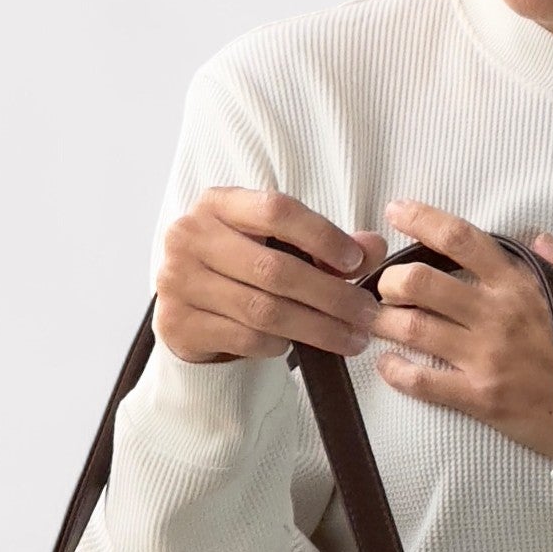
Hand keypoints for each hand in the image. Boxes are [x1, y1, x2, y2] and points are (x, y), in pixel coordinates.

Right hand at [155, 186, 390, 362]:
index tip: (356, 262)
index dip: (321, 236)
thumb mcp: (275, 247)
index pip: (276, 210)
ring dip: (317, 328)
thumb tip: (373, 247)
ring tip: (351, 339)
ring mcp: (179, 281)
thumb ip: (323, 246)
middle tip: (366, 314)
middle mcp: (191, 236)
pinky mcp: (178, 324)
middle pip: (275, 269)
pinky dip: (280, 345)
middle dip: (331, 295)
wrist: (187, 313)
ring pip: (264, 310)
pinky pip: (246, 338)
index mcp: (217, 204)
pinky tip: (298, 347)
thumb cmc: (237, 274)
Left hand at [369, 199, 552, 461]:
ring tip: (374, 320)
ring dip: (385, 321)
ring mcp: (487, 359)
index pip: (460, 239)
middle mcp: (498, 315)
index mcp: (526, 283)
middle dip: (391, 278)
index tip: (397, 211)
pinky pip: (425, 384)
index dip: (421, 219)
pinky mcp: (483, 400)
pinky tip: (387, 365)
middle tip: (383, 285)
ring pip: (414, 329)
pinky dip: (398, 372)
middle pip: (420, 281)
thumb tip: (537, 239)